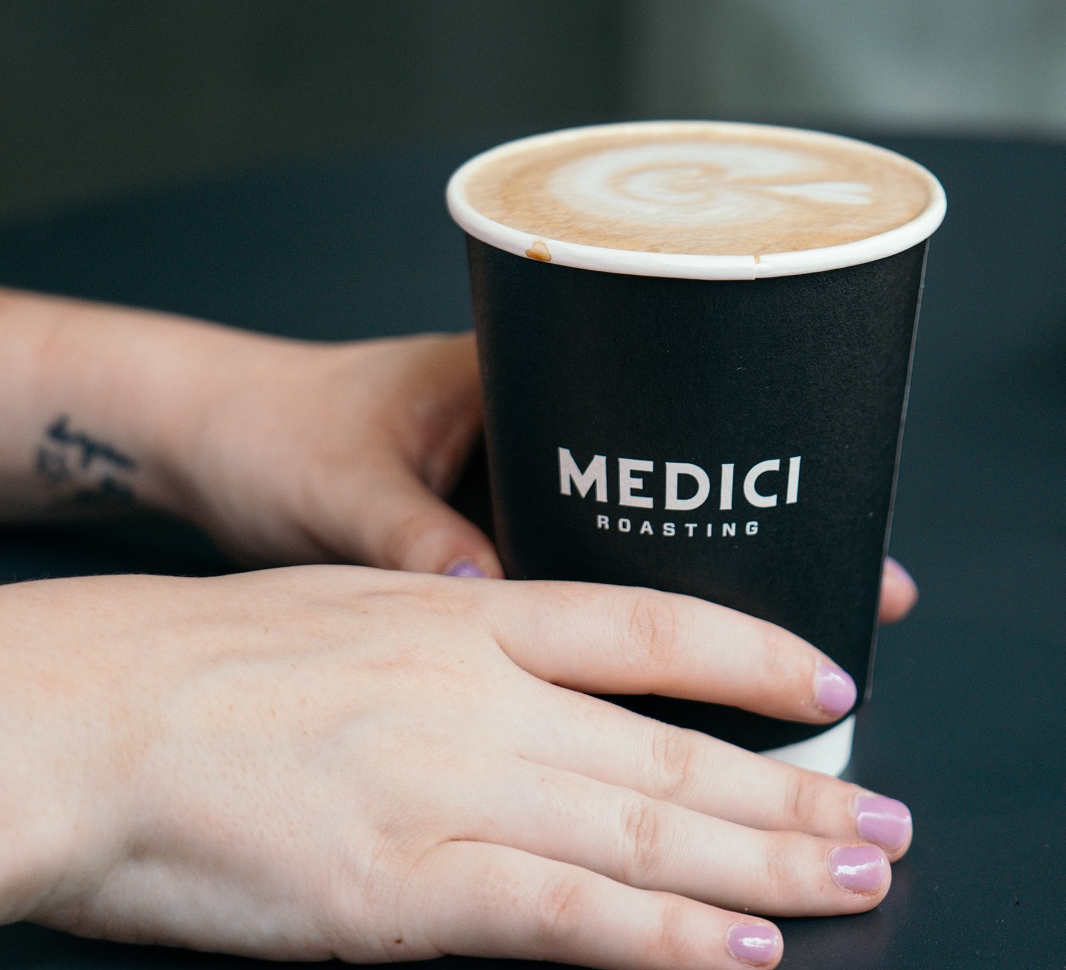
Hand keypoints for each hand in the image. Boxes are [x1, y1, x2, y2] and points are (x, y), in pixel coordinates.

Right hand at [0, 568, 912, 968]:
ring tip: (860, 882)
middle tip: (893, 823)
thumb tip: (521, 673)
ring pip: (651, 827)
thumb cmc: (183, 667)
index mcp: (464, 616)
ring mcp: (452, 786)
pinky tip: (737, 953)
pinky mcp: (405, 887)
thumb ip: (446, 644)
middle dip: (799, 793)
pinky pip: (566, 916)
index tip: (835, 680)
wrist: (68, 717)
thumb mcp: (340, 607)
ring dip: (769, 864)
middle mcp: (482, 692)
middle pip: (678, 745)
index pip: (652, 622)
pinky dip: (664, 938)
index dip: (757, 653)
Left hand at [169, 332, 923, 621]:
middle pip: (689, 491)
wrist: (195, 441)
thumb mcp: (335, 481)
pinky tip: (684, 688)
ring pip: (645, 550)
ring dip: (718, 594)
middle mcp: (543, 432)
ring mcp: (523, 492)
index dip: (772, 480)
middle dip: (779, 543)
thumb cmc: (263, 428)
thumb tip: (481, 601)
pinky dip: (634, 633)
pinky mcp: (490, 546)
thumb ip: (405, 539)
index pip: (680, 426)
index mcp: (523, 377)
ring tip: (805, 654)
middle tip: (870, 595)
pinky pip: (585, 591)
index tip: (848, 529)